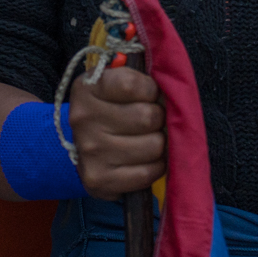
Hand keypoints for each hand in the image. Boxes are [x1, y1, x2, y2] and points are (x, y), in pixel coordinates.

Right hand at [68, 68, 164, 199]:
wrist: (87, 149)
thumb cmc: (113, 109)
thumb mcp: (119, 84)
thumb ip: (143, 77)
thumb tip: (174, 84)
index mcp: (87, 88)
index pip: (132, 85)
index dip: (151, 90)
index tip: (149, 95)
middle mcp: (83, 118)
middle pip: (148, 117)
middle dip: (158, 119)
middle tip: (151, 121)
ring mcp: (89, 151)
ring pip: (153, 146)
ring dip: (159, 144)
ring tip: (148, 140)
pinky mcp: (97, 179)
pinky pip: (147, 173)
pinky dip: (155, 167)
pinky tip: (145, 160)